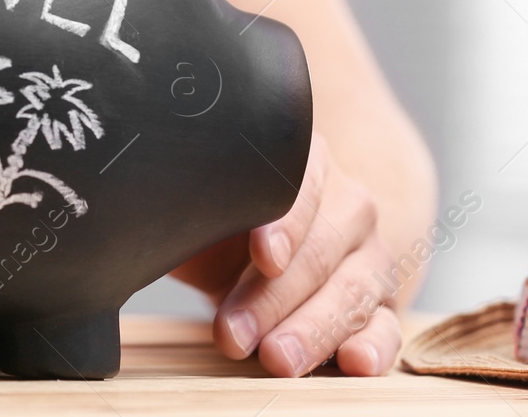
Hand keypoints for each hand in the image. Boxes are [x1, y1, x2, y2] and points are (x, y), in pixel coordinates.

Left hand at [171, 134, 401, 375]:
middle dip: (277, 297)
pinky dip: (377, 346)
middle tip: (235, 336)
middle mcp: (347, 202)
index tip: (263, 256)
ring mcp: (369, 254)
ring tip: (275, 360)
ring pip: (355, 289)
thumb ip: (181, 206)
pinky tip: (354, 363)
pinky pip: (386, 325)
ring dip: (314, 328)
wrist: (248, 250)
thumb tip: (141, 219)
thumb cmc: (217, 224)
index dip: (285, 223)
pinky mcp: (380, 303)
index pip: (302, 186)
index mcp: (304, 163)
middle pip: (324, 248)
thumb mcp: (196, 208)